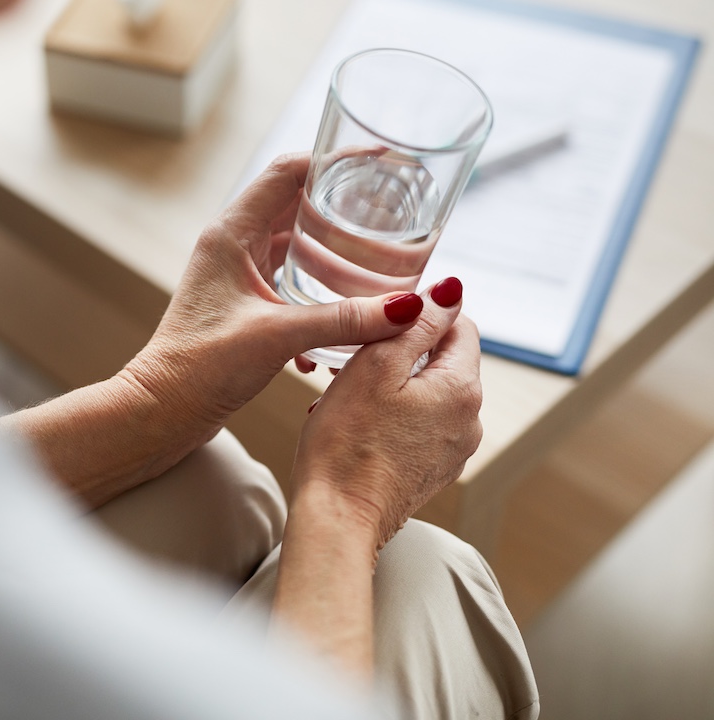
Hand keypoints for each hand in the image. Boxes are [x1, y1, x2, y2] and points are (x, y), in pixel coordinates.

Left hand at [119, 153, 429, 453]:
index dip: (334, 158)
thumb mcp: (278, 336)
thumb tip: (408, 308)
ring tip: (381, 259)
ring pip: (297, 246)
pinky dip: (320, 294)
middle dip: (344, 207)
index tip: (381, 159)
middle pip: (297, 204)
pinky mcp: (245, 304)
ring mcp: (238, 274)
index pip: (288, 172)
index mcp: (232, 234)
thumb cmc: (199, 368)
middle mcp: (234, 245)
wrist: (162, 411)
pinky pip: (292, 283)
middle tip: (392, 209)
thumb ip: (343, 319)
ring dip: (335, 253)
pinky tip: (346, 323)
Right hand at [290, 277, 482, 549]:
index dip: (418, 315)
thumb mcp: (376, 366)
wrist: (338, 517)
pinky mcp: (433, 470)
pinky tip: (359, 423)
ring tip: (351, 393)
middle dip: (402, 350)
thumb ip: (417, 323)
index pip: (459, 324)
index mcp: (462, 388)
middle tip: (355, 359)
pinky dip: (394, 414)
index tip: (379, 323)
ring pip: (429, 392)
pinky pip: (420, 424)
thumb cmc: (347, 443)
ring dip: (395, 383)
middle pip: (443, 359)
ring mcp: (454, 449)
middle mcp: (470, 420)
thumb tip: (450, 290)